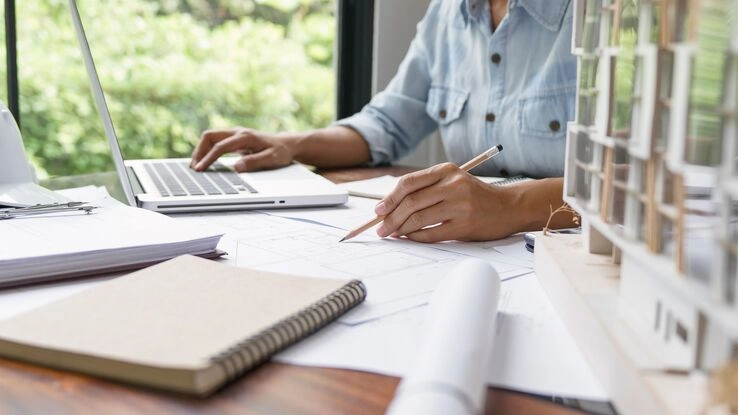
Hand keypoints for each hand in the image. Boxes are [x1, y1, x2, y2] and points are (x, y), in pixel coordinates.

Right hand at [190, 128, 294, 171]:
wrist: (287, 144)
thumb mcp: (271, 158)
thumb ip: (254, 162)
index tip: (200, 169)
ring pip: (211, 137)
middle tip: (194, 167)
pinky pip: (215, 142)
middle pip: (210, 136)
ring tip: (195, 165)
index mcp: (245, 137)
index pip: (221, 146)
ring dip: (201, 150)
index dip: (209, 158)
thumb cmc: (281, 152)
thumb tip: (237, 167)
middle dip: (199, 151)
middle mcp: (238, 132)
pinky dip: (207, 150)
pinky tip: (204, 161)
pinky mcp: (234, 139)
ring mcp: (235, 135)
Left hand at [374, 163, 520, 242]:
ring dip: (400, 229)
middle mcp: (453, 185)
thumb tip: (391, 206)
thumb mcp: (453, 182)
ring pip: (418, 218)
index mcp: (447, 171)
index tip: (378, 211)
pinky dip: (416, 237)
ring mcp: (460, 205)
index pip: (409, 183)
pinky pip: (432, 233)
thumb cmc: (476, 196)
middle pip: (410, 202)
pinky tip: (409, 238)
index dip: (389, 198)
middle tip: (380, 229)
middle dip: (390, 218)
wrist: (509, 207)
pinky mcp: (465, 225)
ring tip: (392, 234)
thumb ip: (427, 189)